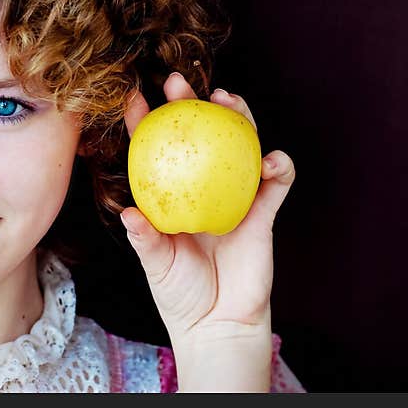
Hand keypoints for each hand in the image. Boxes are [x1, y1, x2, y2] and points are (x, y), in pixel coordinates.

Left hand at [121, 72, 295, 358]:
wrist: (217, 325)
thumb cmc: (180, 294)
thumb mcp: (156, 265)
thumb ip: (146, 239)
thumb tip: (129, 213)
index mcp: (175, 194)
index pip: (159, 149)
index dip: (147, 122)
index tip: (133, 98)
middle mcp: (205, 187)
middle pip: (203, 135)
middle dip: (193, 103)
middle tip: (179, 82)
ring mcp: (236, 196)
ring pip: (242, 146)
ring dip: (239, 118)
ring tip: (228, 99)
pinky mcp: (264, 214)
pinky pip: (276, 184)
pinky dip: (278, 167)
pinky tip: (270, 159)